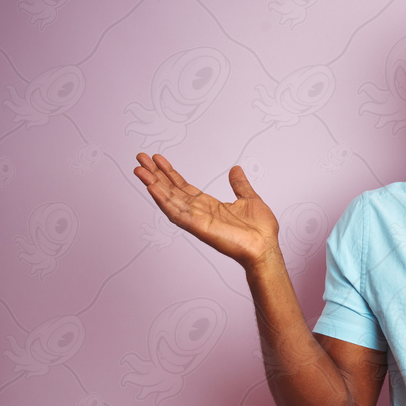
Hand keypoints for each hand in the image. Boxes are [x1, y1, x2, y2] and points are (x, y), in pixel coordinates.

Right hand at [133, 153, 279, 269]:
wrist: (266, 247)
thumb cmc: (260, 231)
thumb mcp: (249, 199)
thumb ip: (239, 185)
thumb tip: (235, 170)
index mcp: (209, 205)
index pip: (183, 186)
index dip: (170, 173)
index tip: (158, 160)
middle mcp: (199, 212)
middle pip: (171, 191)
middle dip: (155, 174)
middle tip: (141, 159)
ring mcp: (197, 219)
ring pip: (169, 200)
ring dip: (153, 184)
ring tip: (140, 170)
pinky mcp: (198, 227)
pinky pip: (176, 212)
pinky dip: (163, 200)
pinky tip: (152, 187)